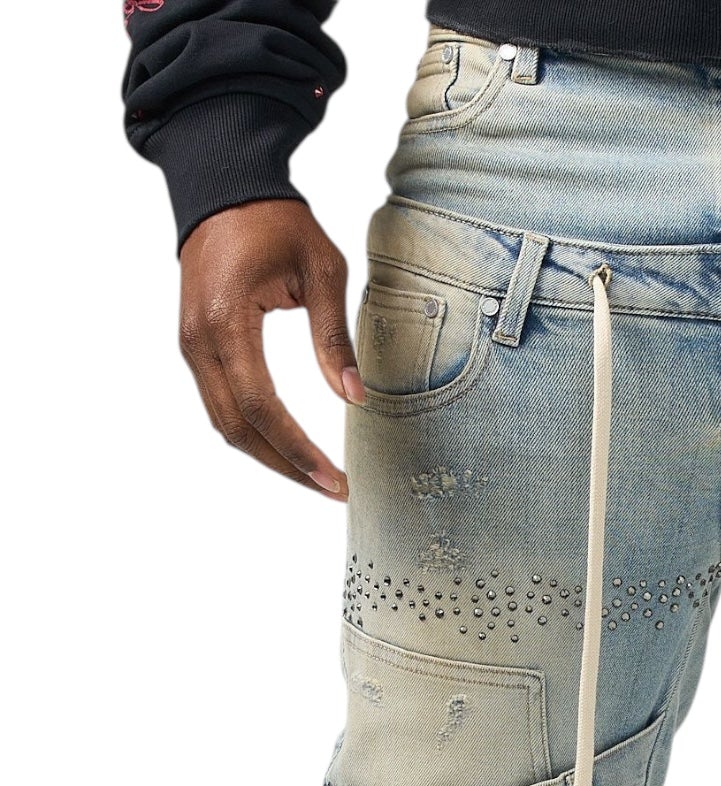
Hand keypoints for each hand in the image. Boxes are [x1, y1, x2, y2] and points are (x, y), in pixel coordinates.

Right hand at [178, 199, 363, 499]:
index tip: (334, 478)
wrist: (222, 186)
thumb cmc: (274, 220)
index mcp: (226, 320)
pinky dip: (254, 431)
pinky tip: (288, 445)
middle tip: (333, 488)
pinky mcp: (195, 345)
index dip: (298, 450)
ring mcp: (190, 344)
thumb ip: (333, 336)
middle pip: (238, 428)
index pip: (262, 406)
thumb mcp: (321, 269)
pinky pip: (220, 403)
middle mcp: (198, 339)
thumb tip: (355, 397)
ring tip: (316, 475)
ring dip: (269, 455)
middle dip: (286, 466)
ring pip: (225, 423)